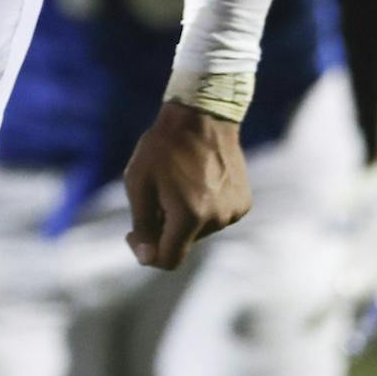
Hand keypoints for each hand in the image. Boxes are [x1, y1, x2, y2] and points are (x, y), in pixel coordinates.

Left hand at [122, 102, 252, 269]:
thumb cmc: (163, 147)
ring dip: (184, 218)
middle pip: (182, 243)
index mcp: (189, 215)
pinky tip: (197, 183)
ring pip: (199, 232)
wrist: (202, 116)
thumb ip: (142, 225)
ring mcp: (233, 212)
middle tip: (154, 197)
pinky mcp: (242, 204)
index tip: (134, 233)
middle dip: (164, 228)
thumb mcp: (139, 183)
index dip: (146, 253)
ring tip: (177, 184)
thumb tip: (146, 258)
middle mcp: (216, 219)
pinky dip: (202, 210)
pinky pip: (215, 219)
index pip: (168, 259)